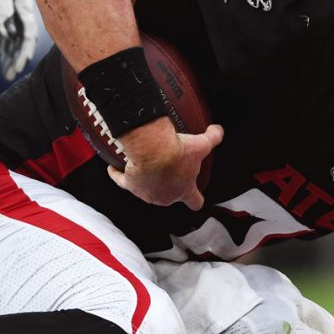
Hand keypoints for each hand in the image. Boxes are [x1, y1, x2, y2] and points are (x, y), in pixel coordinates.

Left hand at [0, 0, 37, 79]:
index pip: (28, 32)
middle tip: (11, 75)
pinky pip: (3, 31)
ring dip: (10, 54)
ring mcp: (9, 10)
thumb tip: (7, 30)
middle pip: (21, 38)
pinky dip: (2, 44)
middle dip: (18, 57)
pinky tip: (0, 56)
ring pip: (13, 37)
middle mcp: (19, 10)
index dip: (25, 49)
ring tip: (6, 72)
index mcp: (23, 4)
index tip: (21, 64)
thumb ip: (4, 9)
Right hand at [107, 120, 222, 209]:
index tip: (195, 195)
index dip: (195, 199)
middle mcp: (166, 196)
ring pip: (147, 189)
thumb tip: (218, 131)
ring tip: (145, 165)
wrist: (154, 150)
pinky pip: (122, 181)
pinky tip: (115, 168)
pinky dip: (118, 174)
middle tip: (166, 168)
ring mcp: (147, 193)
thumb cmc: (178, 152)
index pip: (195, 202)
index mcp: (185, 190)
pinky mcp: (130, 185)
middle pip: (169, 195)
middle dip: (168, 183)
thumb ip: (214, 138)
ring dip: (146, 178)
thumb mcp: (201, 144)